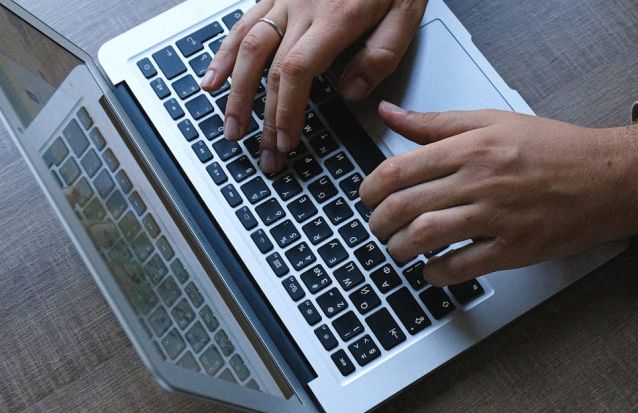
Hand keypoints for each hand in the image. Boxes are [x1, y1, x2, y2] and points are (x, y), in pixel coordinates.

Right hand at [200, 0, 427, 172]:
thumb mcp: (405, 12)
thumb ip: (381, 54)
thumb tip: (351, 92)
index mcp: (336, 16)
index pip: (298, 71)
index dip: (287, 110)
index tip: (287, 140)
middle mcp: (303, 7)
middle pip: (271, 70)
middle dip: (264, 118)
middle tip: (265, 153)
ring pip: (248, 47)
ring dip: (236, 92)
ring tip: (231, 127)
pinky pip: (244, 24)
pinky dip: (224, 54)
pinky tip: (212, 79)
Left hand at [360, 102, 637, 285]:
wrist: (608, 178)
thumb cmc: (555, 149)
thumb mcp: (494, 121)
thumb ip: (437, 122)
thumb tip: (390, 115)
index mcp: (471, 147)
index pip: (399, 169)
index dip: (370, 189)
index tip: (368, 197)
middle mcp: (480, 180)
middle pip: (405, 206)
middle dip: (378, 223)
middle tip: (377, 227)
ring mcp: (497, 217)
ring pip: (426, 237)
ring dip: (400, 249)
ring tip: (399, 249)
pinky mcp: (514, 248)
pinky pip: (461, 267)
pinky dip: (436, 273)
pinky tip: (431, 269)